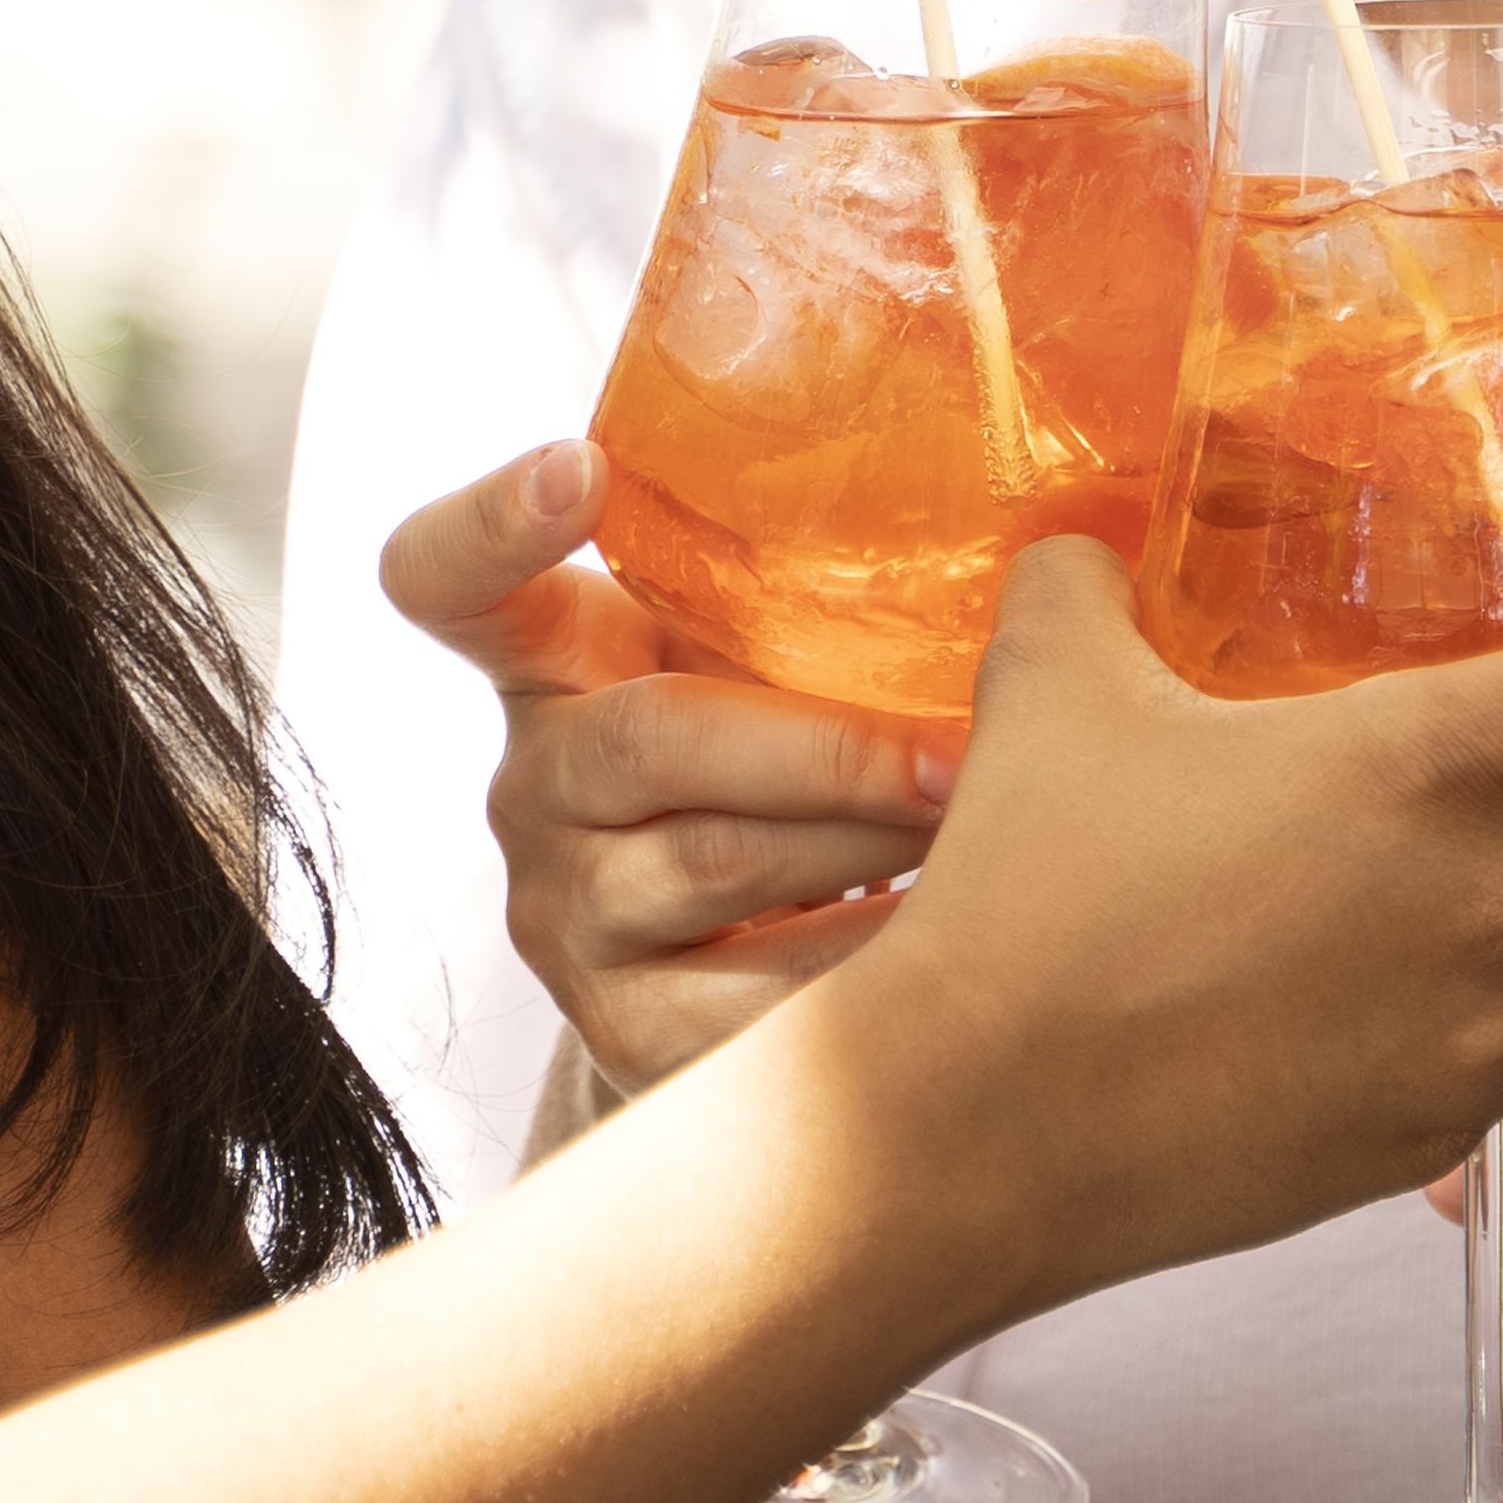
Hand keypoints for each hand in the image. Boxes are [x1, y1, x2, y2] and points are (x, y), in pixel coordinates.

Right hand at [379, 439, 956, 1085]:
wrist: (733, 962)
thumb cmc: (776, 763)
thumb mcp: (755, 667)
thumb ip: (804, 595)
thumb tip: (1051, 548)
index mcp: (551, 660)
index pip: (451, 577)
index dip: (497, 523)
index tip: (581, 470)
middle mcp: (534, 785)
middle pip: (653, 737)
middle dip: (830, 750)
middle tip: (968, 755)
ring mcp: (563, 916)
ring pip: (720, 868)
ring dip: (873, 848)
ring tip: (1002, 840)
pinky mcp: (622, 1031)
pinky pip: (759, 1002)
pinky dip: (873, 969)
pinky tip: (967, 952)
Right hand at [795, 524, 1502, 1319]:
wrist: (970, 1129)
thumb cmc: (1023, 895)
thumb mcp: (1055, 690)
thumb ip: (1095, 593)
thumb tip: (1088, 550)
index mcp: (1434, 761)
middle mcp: (1493, 898)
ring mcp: (1474, 1033)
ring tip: (1491, 892)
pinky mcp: (1433, 1138)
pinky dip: (1478, 1021)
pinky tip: (1384, 1001)